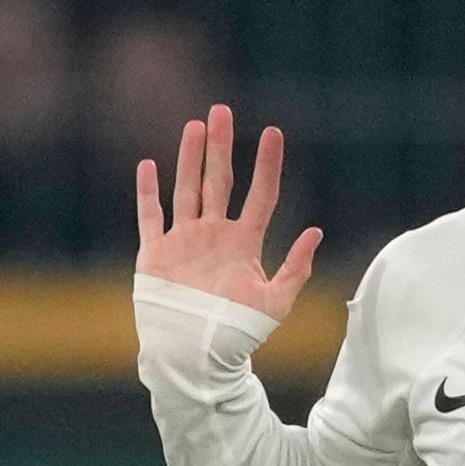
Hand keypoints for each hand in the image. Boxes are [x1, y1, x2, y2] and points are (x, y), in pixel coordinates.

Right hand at [134, 105, 322, 320]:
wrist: (197, 355)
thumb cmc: (238, 334)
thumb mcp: (276, 302)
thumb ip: (295, 268)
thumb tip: (316, 231)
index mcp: (243, 244)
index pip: (261, 195)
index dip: (268, 164)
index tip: (274, 133)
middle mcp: (214, 236)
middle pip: (219, 181)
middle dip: (222, 146)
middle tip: (223, 110)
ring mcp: (184, 242)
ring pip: (187, 189)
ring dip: (189, 158)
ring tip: (195, 126)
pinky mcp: (156, 254)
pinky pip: (151, 217)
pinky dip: (148, 192)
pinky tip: (149, 165)